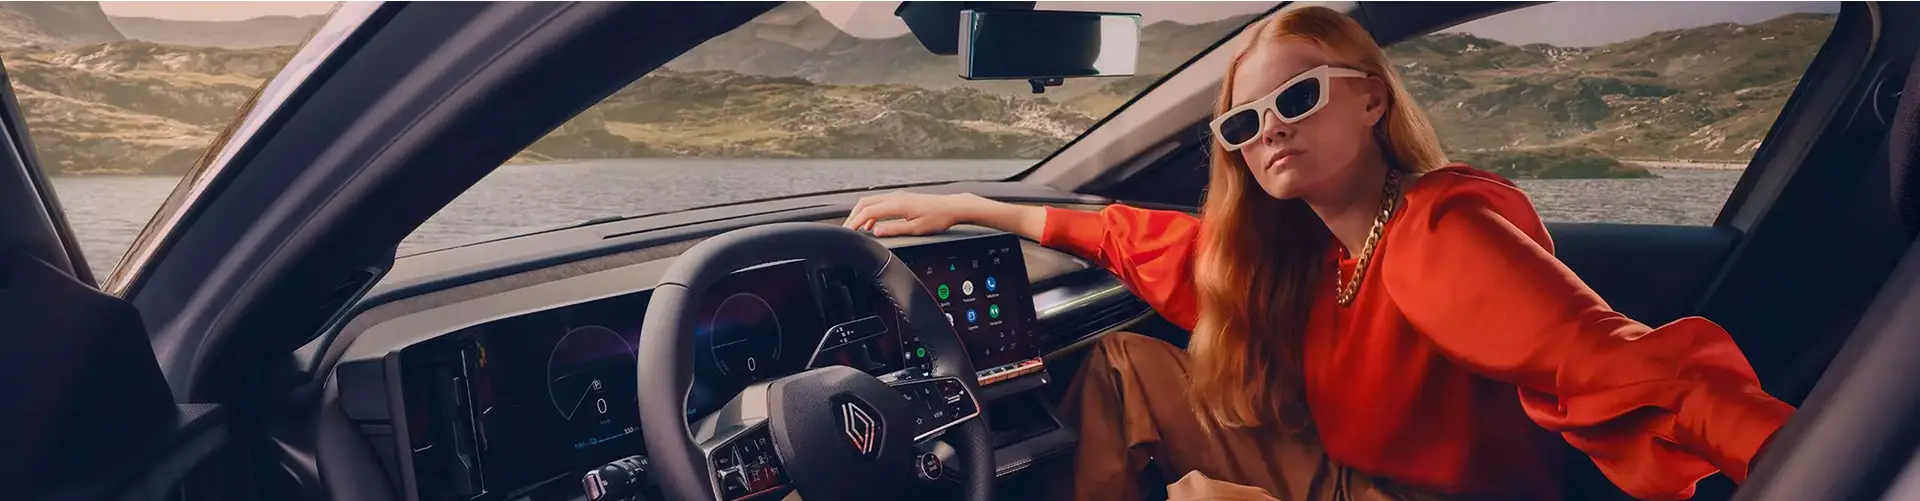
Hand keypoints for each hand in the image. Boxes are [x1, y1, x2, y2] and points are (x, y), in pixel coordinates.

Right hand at [842, 191, 983, 236]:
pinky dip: (870, 212)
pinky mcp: (901, 199)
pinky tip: (871, 224)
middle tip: (846, 230)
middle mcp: (895, 197)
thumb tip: (875, 232)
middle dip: (853, 216)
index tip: (847, 232)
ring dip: (861, 214)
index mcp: (897, 204)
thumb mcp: (916, 229)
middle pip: (865, 203)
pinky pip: (879, 203)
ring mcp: (898, 196)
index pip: (868, 212)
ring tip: (855, 228)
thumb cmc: (938, 218)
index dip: (854, 222)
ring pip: (871, 202)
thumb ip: (894, 230)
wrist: (953, 207)